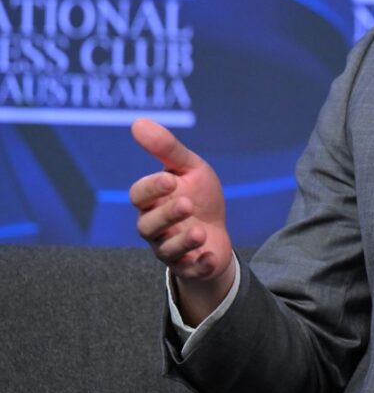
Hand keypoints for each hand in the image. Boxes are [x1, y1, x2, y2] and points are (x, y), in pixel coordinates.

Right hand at [129, 118, 234, 322]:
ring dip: (183, 241)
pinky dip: (200, 265)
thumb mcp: (189, 169)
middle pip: (147, 225)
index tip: (170, 179)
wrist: (217, 230)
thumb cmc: (199, 195)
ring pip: (166, 250)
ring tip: (200, 231)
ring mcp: (169, 249)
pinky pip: (189, 270)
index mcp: (152, 201)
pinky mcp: (188, 266)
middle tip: (187, 204)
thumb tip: (138, 122)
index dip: (151, 188)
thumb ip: (166, 149)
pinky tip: (211, 256)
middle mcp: (154, 227)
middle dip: (167, 215)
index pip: (139, 195)